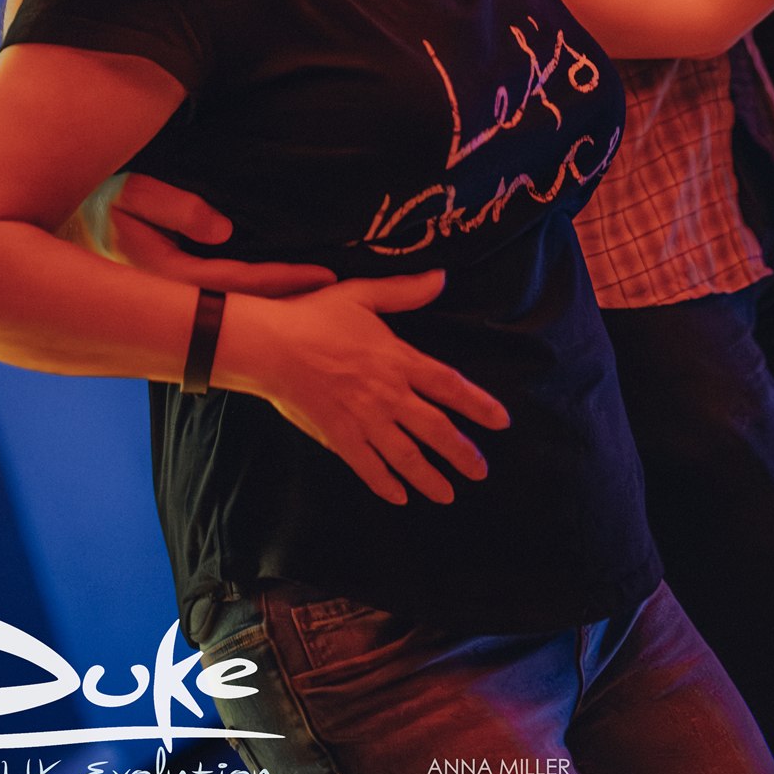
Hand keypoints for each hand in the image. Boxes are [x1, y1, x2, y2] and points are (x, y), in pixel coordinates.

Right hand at [75, 172, 336, 299]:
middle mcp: (172, 294)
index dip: (282, 281)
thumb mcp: (131, 191)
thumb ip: (173, 206)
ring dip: (279, 304)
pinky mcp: (177, 285)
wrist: (61, 215)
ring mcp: (174, 294)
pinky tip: (287, 295)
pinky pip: (227, 294)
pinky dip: (260, 295)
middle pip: (243, 306)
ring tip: (326, 302)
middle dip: (291, 304)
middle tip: (344, 302)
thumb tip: (222, 229)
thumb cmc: (100, 195)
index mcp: (164, 275)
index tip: (326, 277)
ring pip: (237, 305)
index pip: (236, 284)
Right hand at [226, 272, 510, 506]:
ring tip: (448, 494)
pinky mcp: (338, 435)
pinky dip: (384, 483)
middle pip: (435, 429)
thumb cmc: (315, 316)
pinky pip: (367, 466)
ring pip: (405, 455)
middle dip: (461, 453)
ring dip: (429, 477)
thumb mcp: (362, 295)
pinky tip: (399, 496)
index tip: (501, 421)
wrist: (272, 345)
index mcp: (398, 359)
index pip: (449, 385)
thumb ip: (404, 291)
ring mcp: (363, 418)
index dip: (478, 404)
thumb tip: (441, 277)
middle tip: (481, 471)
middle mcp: (387, 394)